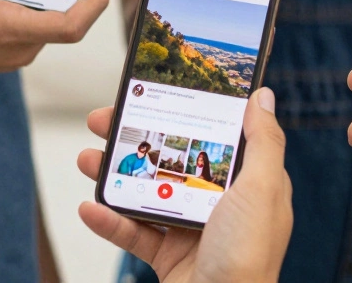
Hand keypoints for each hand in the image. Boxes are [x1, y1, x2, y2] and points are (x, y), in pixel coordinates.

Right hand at [76, 89, 292, 282]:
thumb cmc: (249, 256)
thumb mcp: (263, 188)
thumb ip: (263, 141)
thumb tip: (263, 97)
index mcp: (249, 184)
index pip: (216, 136)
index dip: (187, 113)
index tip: (157, 92)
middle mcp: (223, 204)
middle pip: (174, 160)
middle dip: (138, 139)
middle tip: (103, 122)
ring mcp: (195, 231)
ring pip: (149, 193)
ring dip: (115, 175)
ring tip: (88, 158)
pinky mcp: (171, 258)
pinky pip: (135, 233)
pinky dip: (110, 221)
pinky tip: (89, 207)